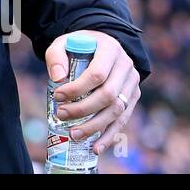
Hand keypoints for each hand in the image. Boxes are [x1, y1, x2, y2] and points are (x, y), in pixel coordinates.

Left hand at [47, 31, 140, 155]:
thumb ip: (56, 56)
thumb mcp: (64, 42)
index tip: (57, 96)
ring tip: (74, 135)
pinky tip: (96, 147)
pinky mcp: (133, 97)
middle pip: (108, 95)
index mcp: (110, 49)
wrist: (102, 44)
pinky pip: (123, 119)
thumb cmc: (80, 45)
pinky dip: (110, 135)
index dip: (77, 89)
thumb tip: (57, 78)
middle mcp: (126, 66)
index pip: (97, 74)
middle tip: (62, 115)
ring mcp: (132, 83)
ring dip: (95, 126)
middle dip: (83, 109)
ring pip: (117, 110)